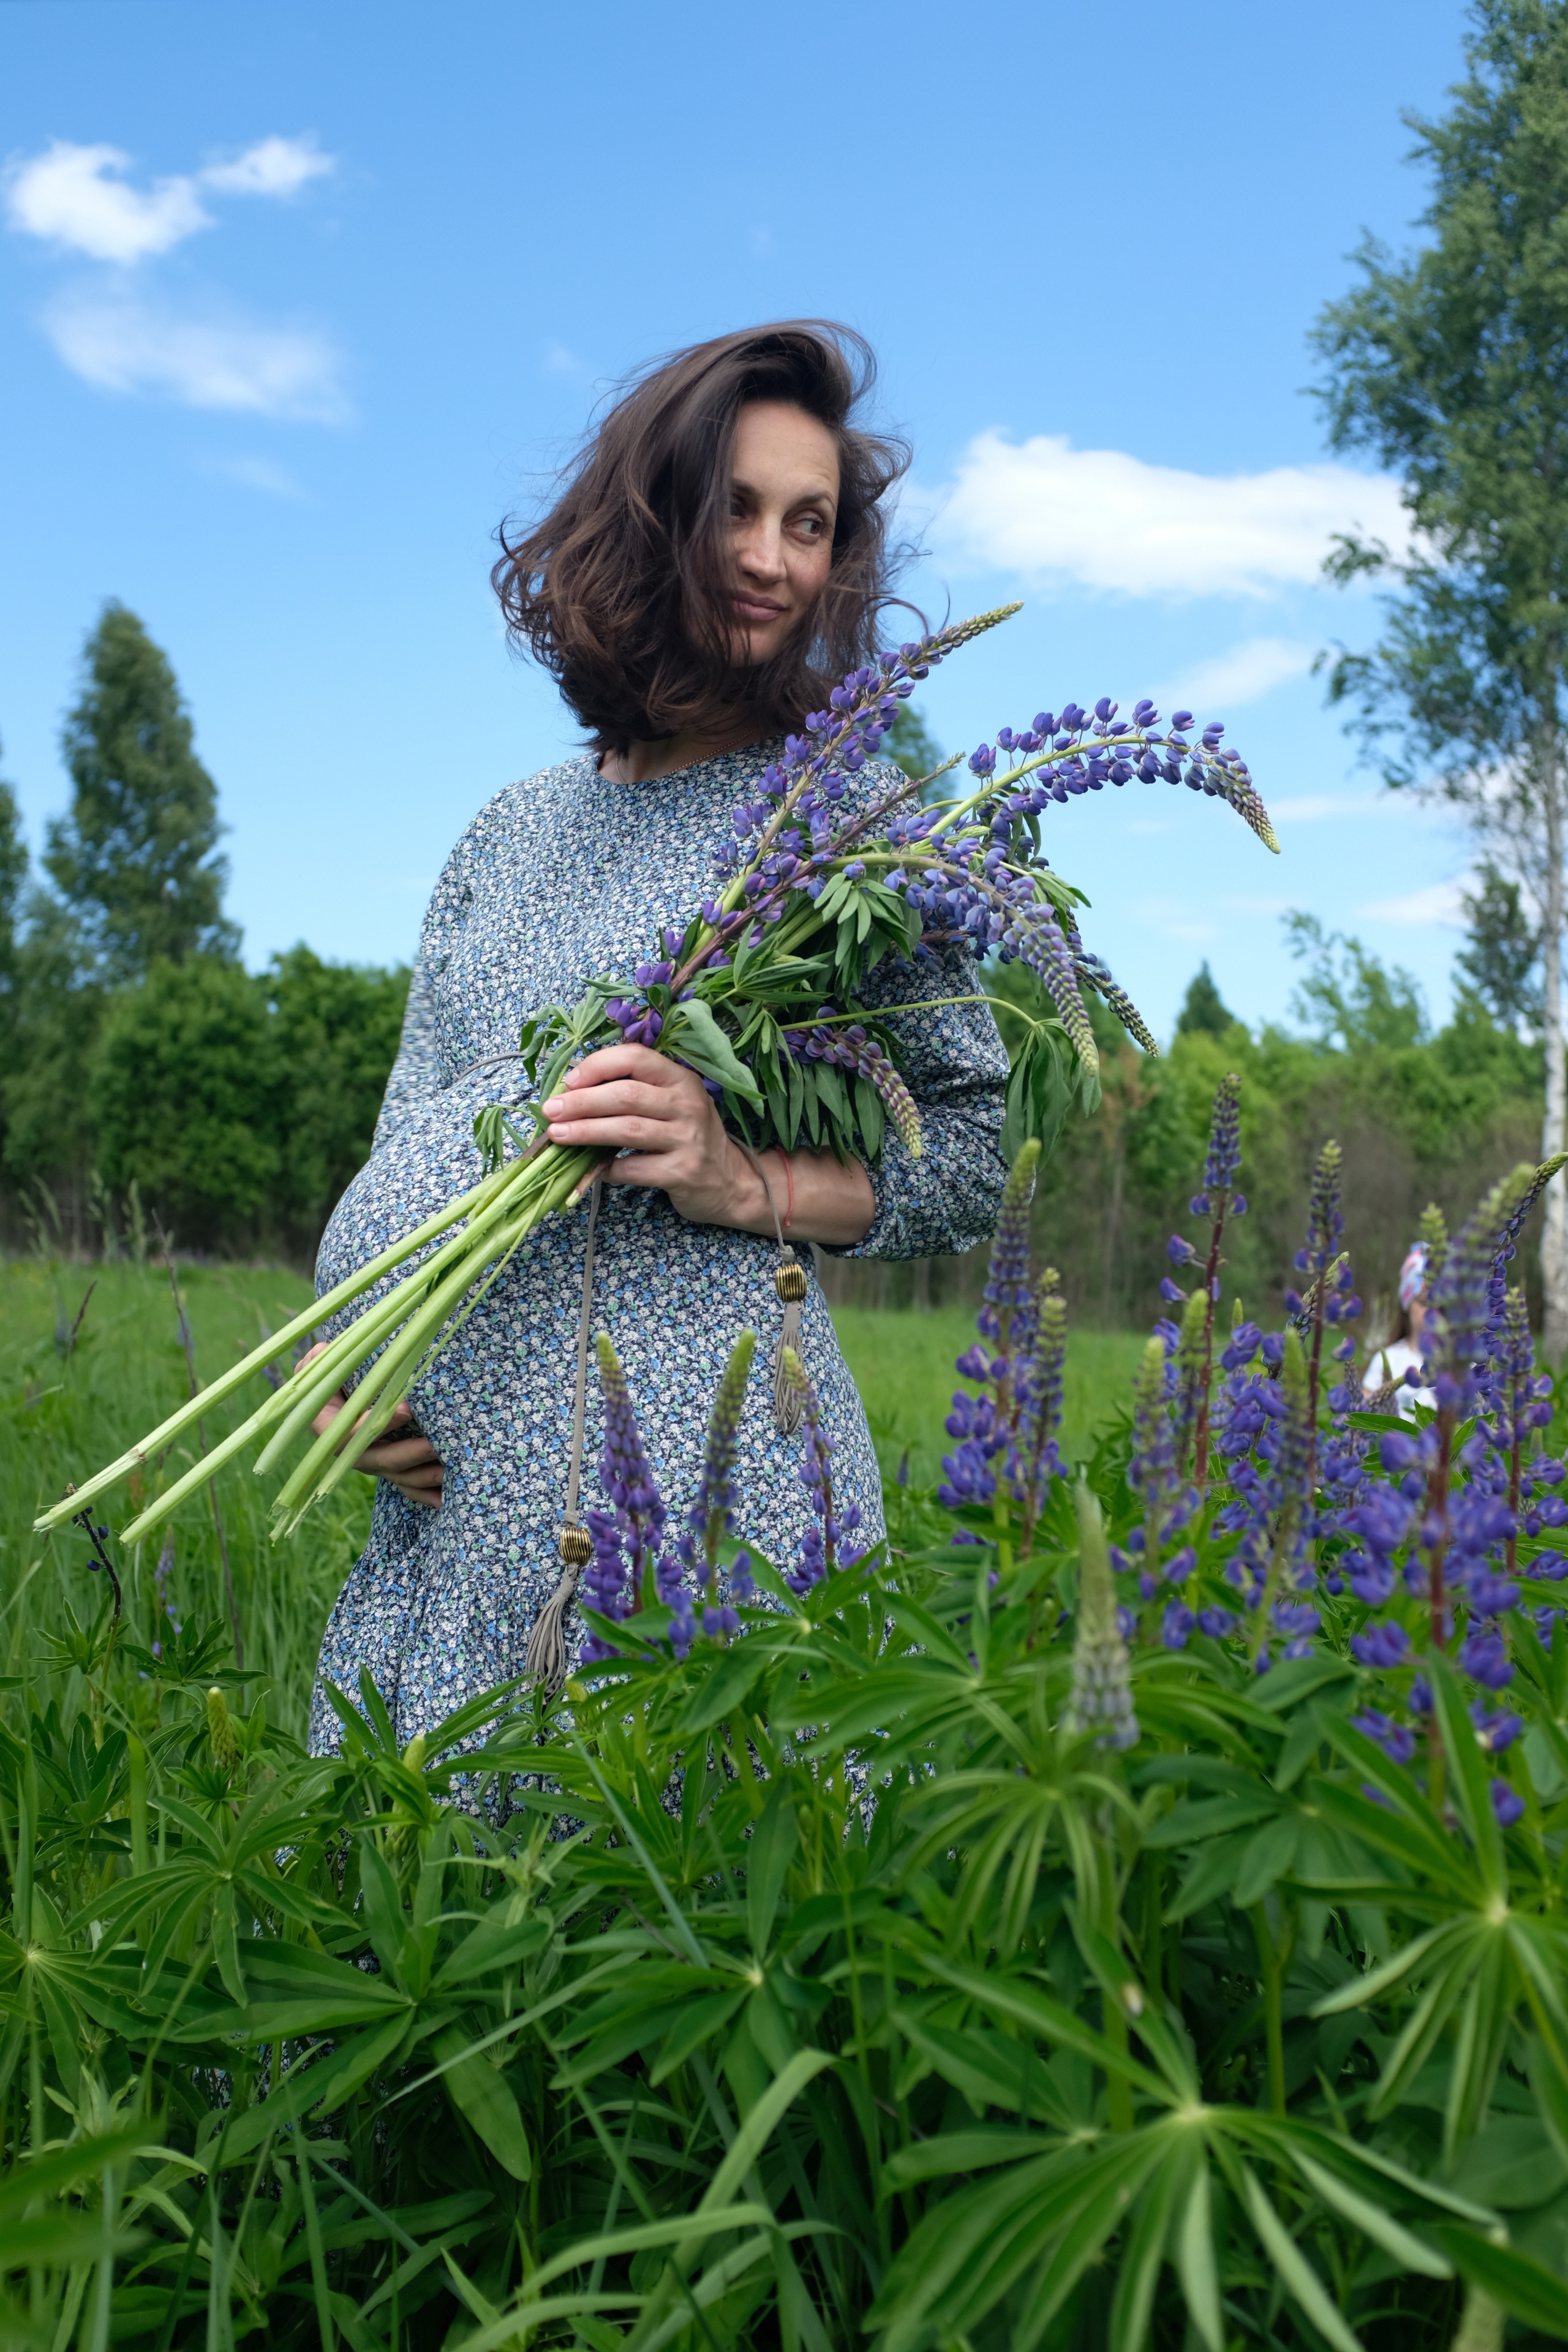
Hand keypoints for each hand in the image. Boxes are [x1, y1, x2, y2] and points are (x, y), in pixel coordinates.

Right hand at [295, 1341, 443, 1507]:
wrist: (340, 1390)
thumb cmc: (333, 1375)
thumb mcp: (322, 1366)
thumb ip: (320, 1362)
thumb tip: (322, 1352)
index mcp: (329, 1428)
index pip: (353, 1433)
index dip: (381, 1424)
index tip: (408, 1409)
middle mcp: (351, 1451)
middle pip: (379, 1460)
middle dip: (408, 1456)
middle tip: (435, 1446)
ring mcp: (372, 1460)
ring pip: (396, 1475)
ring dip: (422, 1477)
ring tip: (448, 1473)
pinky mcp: (389, 1465)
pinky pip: (405, 1483)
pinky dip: (424, 1492)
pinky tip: (444, 1498)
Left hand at [540, 1043, 752, 1224]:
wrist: (730, 1181)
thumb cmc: (688, 1136)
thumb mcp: (672, 1103)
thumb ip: (635, 1092)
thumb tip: (574, 1091)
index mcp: (681, 1079)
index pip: (636, 1057)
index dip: (598, 1065)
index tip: (569, 1081)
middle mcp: (687, 1104)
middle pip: (625, 1095)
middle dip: (581, 1102)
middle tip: (550, 1110)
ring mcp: (688, 1139)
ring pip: (627, 1130)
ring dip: (586, 1131)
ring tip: (558, 1134)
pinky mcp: (682, 1173)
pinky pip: (634, 1169)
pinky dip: (608, 1169)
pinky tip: (594, 1170)